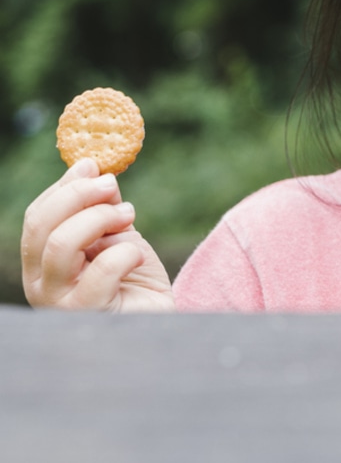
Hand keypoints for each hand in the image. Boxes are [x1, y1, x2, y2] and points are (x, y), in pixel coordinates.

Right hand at [21, 157, 175, 311]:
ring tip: (128, 215)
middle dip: (79, 196)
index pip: (37, 217)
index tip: (93, 165)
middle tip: (112, 185)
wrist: (158, 320)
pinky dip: (126, 252)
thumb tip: (95, 171)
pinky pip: (101, 272)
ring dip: (100, 218)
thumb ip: (103, 208)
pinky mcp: (89, 314)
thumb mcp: (117, 235)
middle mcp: (42, 284)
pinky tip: (139, 255)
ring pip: (61, 245)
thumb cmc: (134, 279)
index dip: (64, 187)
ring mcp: (61, 302)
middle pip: (41, 228)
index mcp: (43, 262)